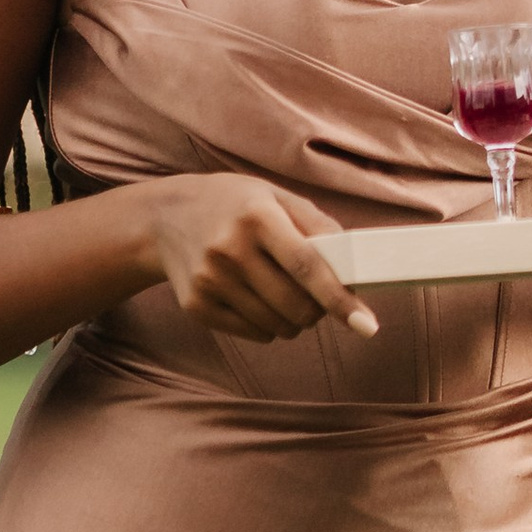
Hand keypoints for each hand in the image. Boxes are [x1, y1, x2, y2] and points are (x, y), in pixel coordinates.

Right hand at [144, 174, 375, 344]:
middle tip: (316, 297)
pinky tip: (255, 299)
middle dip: (318, 311)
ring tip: (283, 294)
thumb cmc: (234, 205)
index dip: (339, 298)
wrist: (165, 218)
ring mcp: (209, 280)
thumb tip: (355, 266)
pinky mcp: (196, 305)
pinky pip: (254, 333)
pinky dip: (267, 325)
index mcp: (257, 216)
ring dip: (294, 320)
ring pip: (277, 326)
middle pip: (295, 305)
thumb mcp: (275, 197)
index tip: (367, 325)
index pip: (307, 266)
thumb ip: (318, 226)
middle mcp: (230, 248)